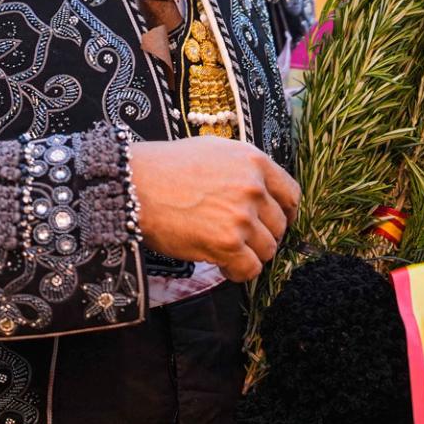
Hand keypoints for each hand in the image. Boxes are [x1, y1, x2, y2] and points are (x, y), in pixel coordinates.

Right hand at [128, 137, 300, 281]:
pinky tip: (221, 264)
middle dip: (262, 236)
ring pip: (267, 250)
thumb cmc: (165, 167)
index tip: (273, 223)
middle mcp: (253, 187)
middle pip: (279, 225)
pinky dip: (237, 272)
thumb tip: (261, 190)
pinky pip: (250, 269)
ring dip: (249, 254)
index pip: (291, 194)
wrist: (133, 184)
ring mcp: (241, 216)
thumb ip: (243, 169)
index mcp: (254, 161)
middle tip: (240, 240)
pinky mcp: (226, 243)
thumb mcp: (214, 151)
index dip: (284, 213)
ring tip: (225, 251)